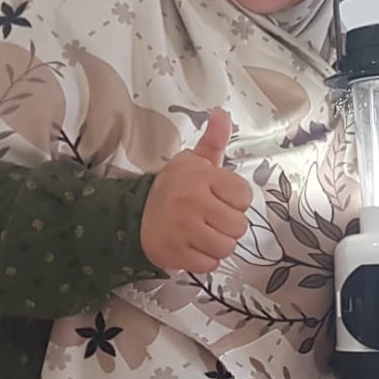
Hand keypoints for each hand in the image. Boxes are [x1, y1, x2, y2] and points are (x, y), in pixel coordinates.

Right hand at [141, 109, 251, 273]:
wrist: (134, 215)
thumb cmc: (174, 189)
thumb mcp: (193, 162)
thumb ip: (213, 141)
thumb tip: (222, 113)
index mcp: (200, 177)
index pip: (244, 197)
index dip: (236, 200)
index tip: (220, 198)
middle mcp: (192, 202)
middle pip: (239, 226)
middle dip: (229, 225)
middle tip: (211, 218)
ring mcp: (183, 230)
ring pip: (227, 247)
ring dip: (218, 244)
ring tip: (204, 233)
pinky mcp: (175, 254)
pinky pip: (210, 265)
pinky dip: (205, 259)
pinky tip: (193, 246)